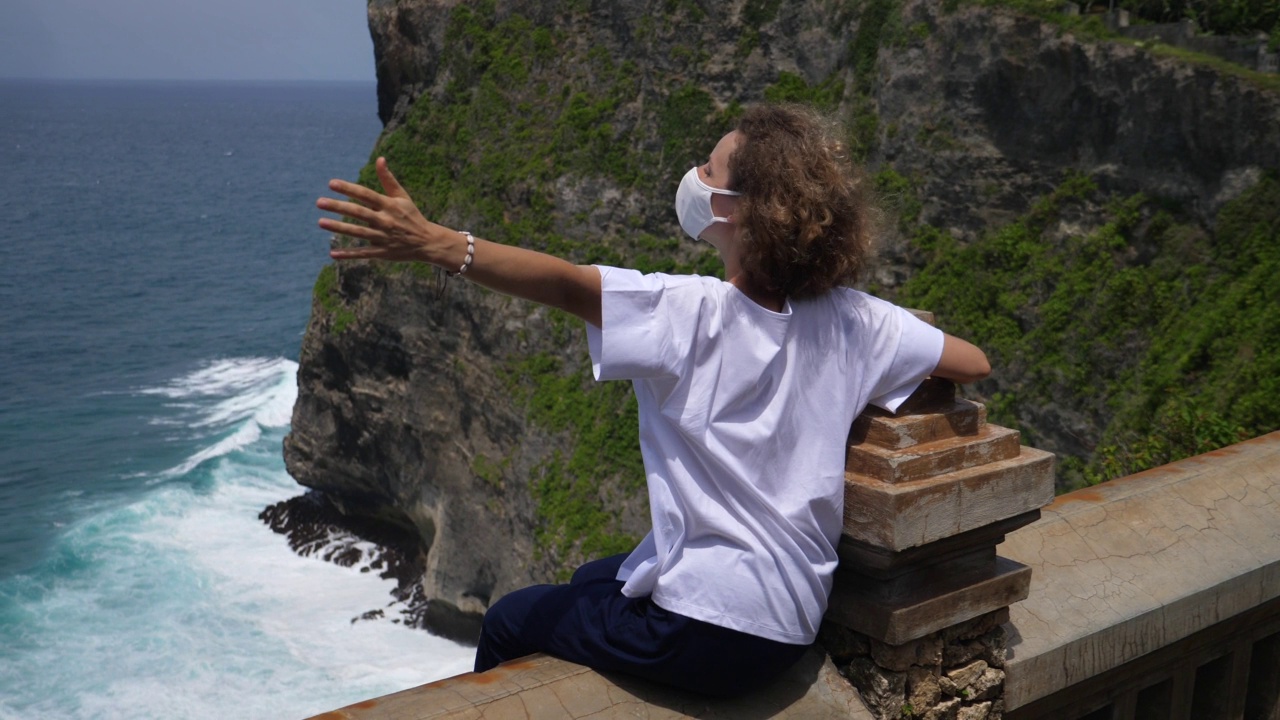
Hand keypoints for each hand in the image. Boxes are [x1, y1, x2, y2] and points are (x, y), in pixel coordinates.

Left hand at [318, 157, 447, 263]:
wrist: (427, 242)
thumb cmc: (412, 216)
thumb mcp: (402, 197)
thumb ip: (388, 179)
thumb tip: (380, 159)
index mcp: (389, 205)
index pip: (366, 195)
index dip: (349, 189)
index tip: (331, 183)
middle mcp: (386, 221)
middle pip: (359, 213)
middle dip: (338, 207)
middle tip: (320, 202)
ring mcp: (384, 237)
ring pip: (358, 232)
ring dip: (339, 228)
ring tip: (321, 222)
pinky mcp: (383, 252)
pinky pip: (363, 253)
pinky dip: (349, 254)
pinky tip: (333, 254)